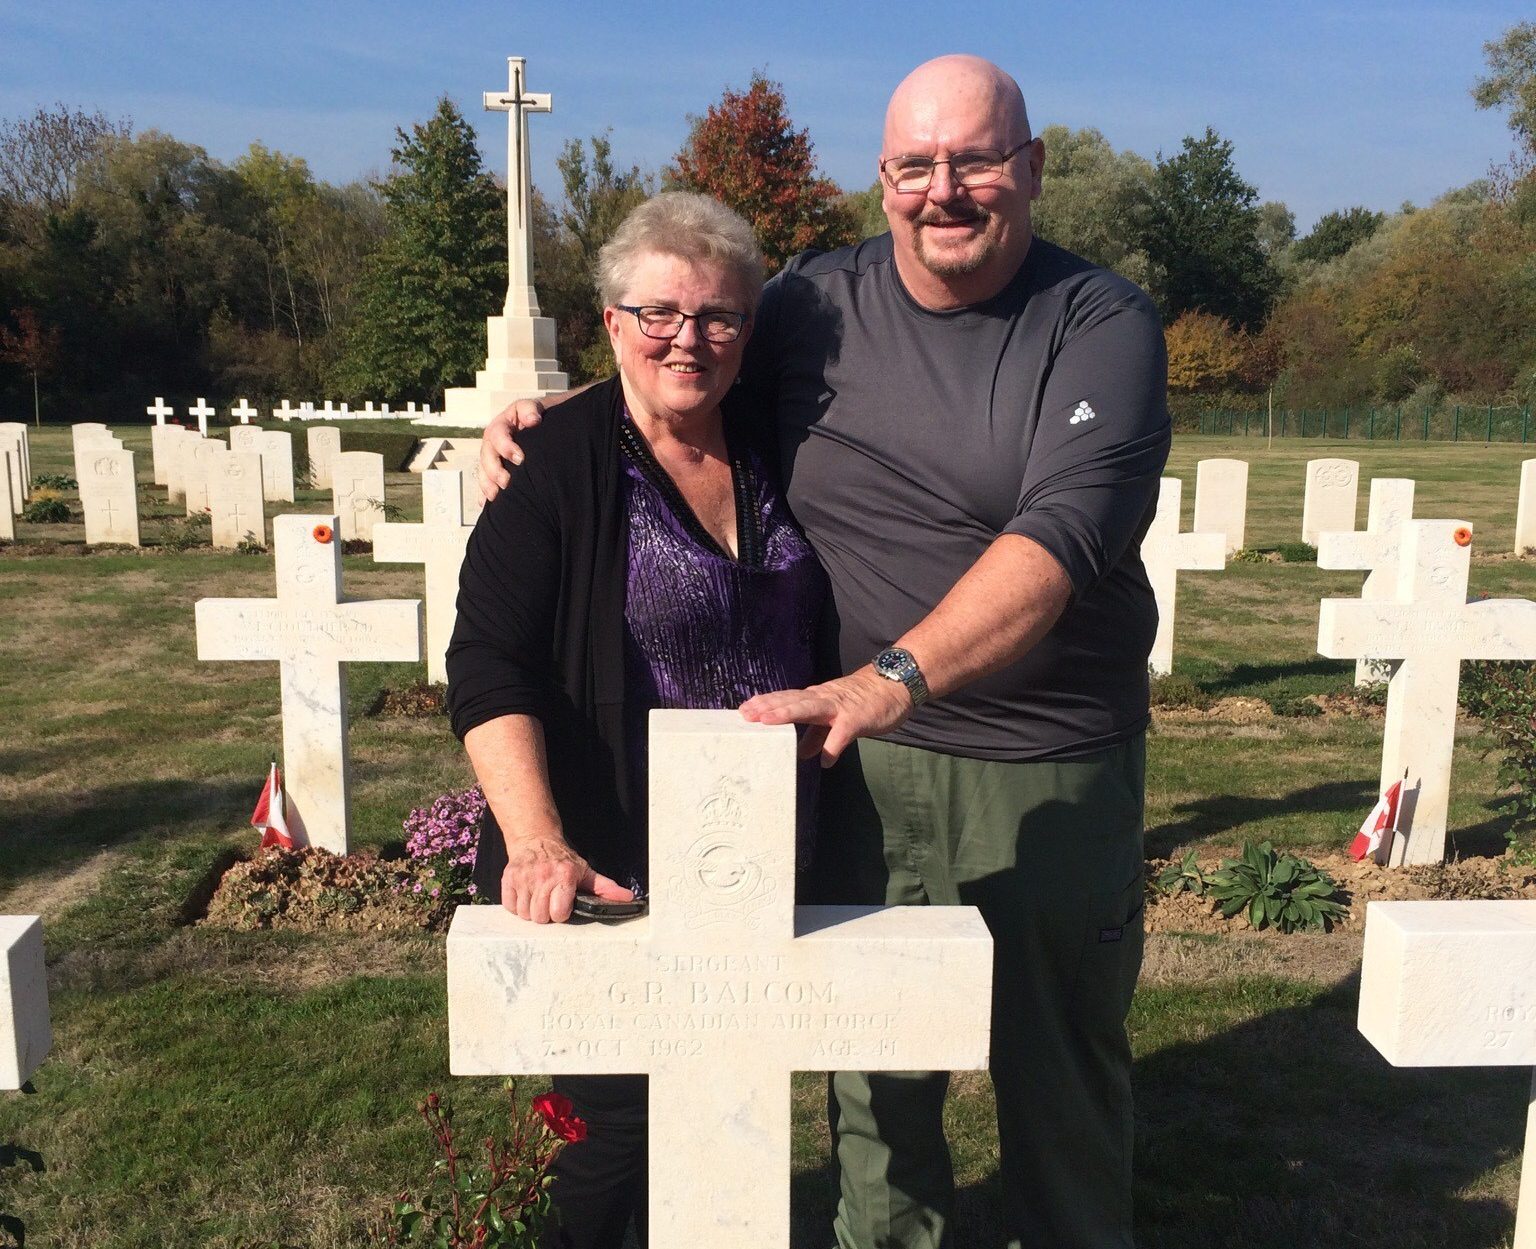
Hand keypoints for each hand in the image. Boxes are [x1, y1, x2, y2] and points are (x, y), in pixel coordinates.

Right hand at [477, 398, 545, 502]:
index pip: (498, 434)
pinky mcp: (495, 468)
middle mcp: (495, 440)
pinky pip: (486, 481)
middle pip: (487, 454)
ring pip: (484, 469)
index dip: (505, 446)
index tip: (519, 458)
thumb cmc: (541, 417)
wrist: (545, 425)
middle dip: (494, 470)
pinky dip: (485, 493)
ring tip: (496, 496)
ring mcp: (494, 455)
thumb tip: (532, 420)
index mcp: (503, 424)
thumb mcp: (536, 408)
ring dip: (488, 483)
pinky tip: (486, 504)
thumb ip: (531, 410)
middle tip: (506, 482)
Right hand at [500, 834, 633, 922]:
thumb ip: (606, 888)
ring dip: (531, 911)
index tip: (562, 905)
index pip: (559, 913)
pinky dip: (516, 905)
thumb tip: (628, 898)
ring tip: (538, 898)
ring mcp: (524, 877)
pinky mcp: (508, 878)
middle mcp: (543, 876)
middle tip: (549, 902)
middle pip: (540, 917)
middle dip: (546, 914)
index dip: (561, 913)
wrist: (537, 839)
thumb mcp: (586, 872)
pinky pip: (509, 907)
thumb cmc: (563, 860)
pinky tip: (526, 895)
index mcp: (565, 876)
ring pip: (525, 914)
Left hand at [738, 667, 914, 766]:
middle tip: (745, 714)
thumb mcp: (836, 716)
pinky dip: (833, 745)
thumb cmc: (865, 701)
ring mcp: (840, 708)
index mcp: (817, 698)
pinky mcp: (857, 719)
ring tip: (767, 722)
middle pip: (792, 701)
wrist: (896, 683)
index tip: (743, 710)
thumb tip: (802, 752)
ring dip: (788, 714)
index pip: (787, 699)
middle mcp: (824, 699)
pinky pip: (842, 733)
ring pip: (810, 709)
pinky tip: (824, 760)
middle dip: (768, 707)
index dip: (766, 704)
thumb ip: (818, 734)